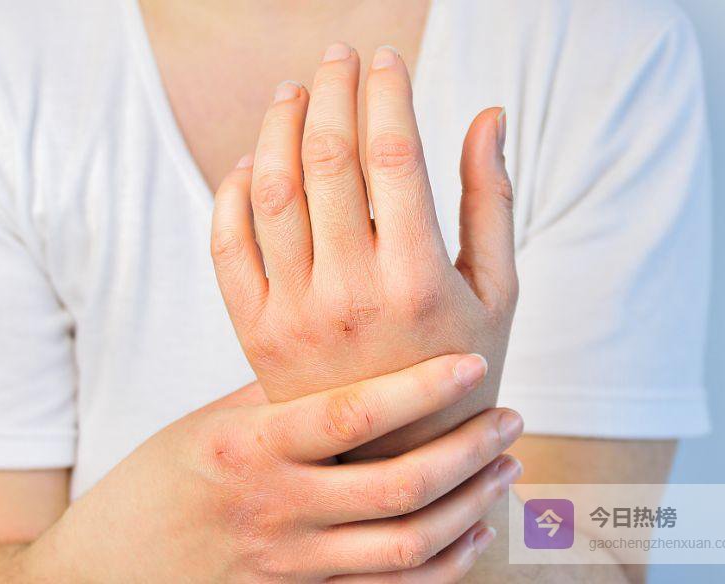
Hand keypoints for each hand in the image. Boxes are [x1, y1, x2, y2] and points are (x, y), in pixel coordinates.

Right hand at [25, 354, 522, 581]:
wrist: (108, 569)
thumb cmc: (157, 482)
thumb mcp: (211, 425)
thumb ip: (280, 399)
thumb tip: (351, 356)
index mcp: (250, 448)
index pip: (351, 415)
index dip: (421, 389)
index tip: (472, 364)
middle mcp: (276, 508)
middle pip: (398, 487)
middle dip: (468, 452)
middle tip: (511, 420)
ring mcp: (290, 560)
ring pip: (406, 546)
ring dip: (470, 505)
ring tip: (505, 468)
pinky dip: (444, 564)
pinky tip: (472, 532)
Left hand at [210, 43, 516, 458]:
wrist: (395, 458)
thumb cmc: (459, 369)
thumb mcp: (496, 293)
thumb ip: (491, 202)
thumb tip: (487, 114)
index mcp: (418, 280)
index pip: (392, 154)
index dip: (387, 92)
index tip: (387, 59)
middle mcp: (350, 294)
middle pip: (328, 159)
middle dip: (333, 90)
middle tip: (338, 55)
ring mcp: (294, 313)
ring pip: (272, 190)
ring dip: (279, 126)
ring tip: (294, 92)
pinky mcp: (255, 330)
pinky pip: (228, 244)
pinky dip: (232, 192)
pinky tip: (252, 161)